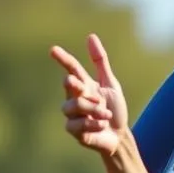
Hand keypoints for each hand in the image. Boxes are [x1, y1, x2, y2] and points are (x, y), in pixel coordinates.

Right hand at [49, 35, 126, 155]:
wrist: (120, 136)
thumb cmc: (115, 110)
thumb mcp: (111, 85)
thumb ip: (100, 62)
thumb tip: (90, 36)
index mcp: (84, 85)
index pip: (71, 68)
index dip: (63, 59)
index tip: (53, 50)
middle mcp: (75, 97)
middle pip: (69, 85)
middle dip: (80, 88)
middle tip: (96, 97)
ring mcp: (72, 114)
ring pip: (73, 105)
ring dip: (93, 110)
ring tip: (106, 115)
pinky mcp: (74, 130)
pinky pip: (76, 124)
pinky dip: (93, 124)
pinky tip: (101, 126)